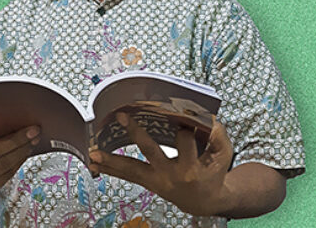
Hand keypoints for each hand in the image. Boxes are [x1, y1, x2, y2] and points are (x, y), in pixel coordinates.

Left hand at [88, 112, 233, 215]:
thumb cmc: (213, 173)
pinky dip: (109, 169)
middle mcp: (170, 174)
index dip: (183, 127)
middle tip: (122, 117)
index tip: (180, 114)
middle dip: (136, 134)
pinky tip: (93, 163)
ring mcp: (155, 180)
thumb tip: (205, 115)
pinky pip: (126, 175)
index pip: (184, 141)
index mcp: (190, 167)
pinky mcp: (147, 182)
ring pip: (131, 169)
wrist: (203, 201)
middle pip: (151, 151)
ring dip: (110, 160)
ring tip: (92, 153)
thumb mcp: (223, 154)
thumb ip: (217, 135)